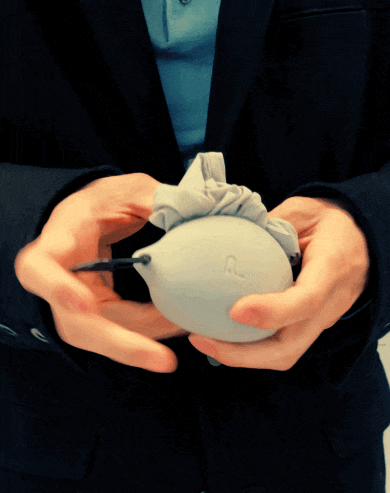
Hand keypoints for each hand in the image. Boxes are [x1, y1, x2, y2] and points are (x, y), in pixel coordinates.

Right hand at [14, 173, 187, 373]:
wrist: (94, 221)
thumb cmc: (104, 204)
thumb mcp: (127, 190)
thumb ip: (151, 199)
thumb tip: (185, 213)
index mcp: (59, 242)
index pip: (40, 268)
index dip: (57, 289)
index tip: (85, 303)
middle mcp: (62, 282)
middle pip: (79, 324)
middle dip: (123, 344)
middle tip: (162, 360)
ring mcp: (78, 304)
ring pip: (105, 338)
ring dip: (146, 345)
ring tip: (187, 339)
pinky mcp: (98, 315)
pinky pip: (123, 332)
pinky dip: (152, 335)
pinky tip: (180, 328)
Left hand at [188, 196, 369, 369]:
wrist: (365, 242)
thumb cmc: (335, 224)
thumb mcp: (305, 211)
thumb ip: (273, 224)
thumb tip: (233, 236)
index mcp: (332, 268)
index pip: (307, 300)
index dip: (272, 311)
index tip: (235, 310)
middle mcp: (330, 304)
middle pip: (290, 347)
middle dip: (243, 353)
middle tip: (202, 339)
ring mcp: (322, 320)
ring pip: (284, 355)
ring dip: (241, 356)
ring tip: (203, 340)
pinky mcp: (311, 327)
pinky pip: (281, 346)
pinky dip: (249, 349)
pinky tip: (221, 335)